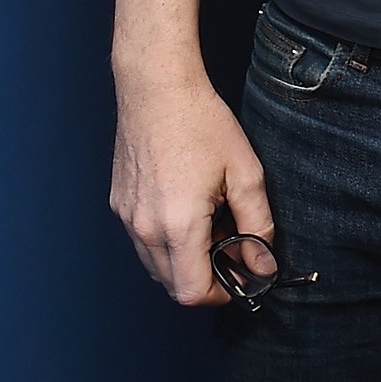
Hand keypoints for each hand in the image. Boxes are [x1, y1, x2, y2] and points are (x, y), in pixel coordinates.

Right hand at [108, 70, 270, 305]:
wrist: (157, 88)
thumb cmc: (202, 123)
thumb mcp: (245, 173)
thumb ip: (257, 226)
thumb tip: (262, 264)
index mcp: (177, 224)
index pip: (192, 293)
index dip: (222, 293)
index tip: (240, 275)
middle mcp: (145, 228)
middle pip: (172, 285)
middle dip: (205, 276)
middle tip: (230, 244)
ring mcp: (127, 217)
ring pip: (156, 266)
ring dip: (184, 260)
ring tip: (209, 222)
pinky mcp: (118, 205)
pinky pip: (142, 242)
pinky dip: (166, 241)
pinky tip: (186, 208)